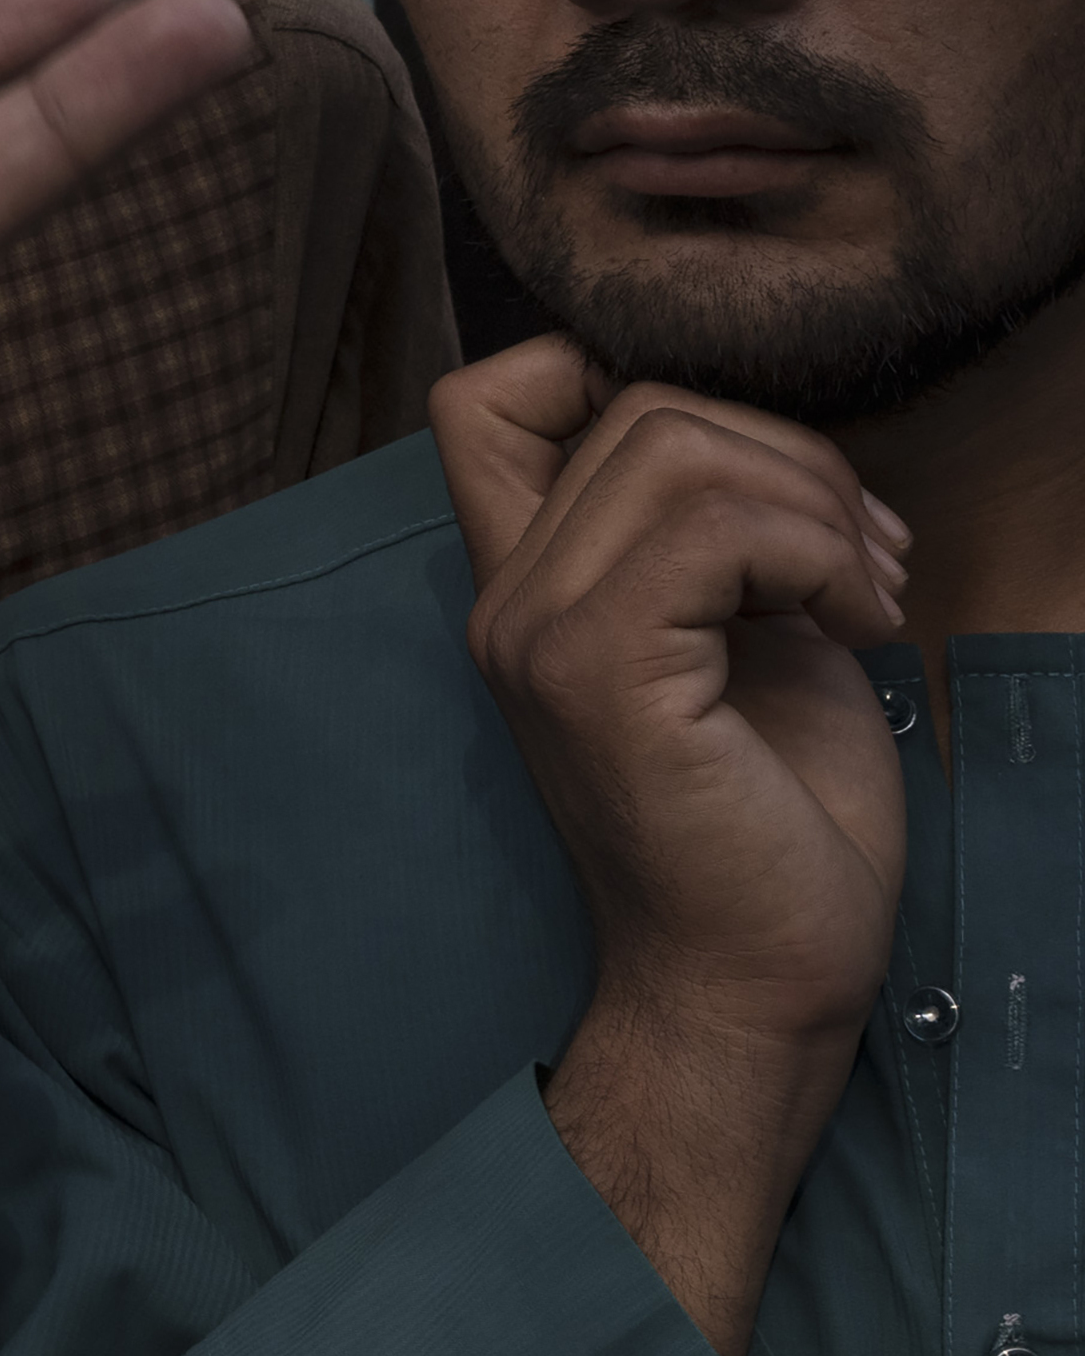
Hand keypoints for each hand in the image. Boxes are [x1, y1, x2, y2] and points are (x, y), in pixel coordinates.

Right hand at [439, 340, 910, 1355]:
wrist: (763, 981)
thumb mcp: (744, 637)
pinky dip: (818, 552)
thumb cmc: (772, 825)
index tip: (738, 471)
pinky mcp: (602, 674)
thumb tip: (766, 440)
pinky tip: (858, 623)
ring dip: (816, 504)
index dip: (612, 375)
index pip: (487, 398)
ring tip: (867, 591)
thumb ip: (715, 536)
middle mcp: (507, 601)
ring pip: (677, 449)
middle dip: (789, 455)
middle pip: (635, 404)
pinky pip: (714, 530)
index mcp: (528, 588)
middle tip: (865, 557)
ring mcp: (539, 634)